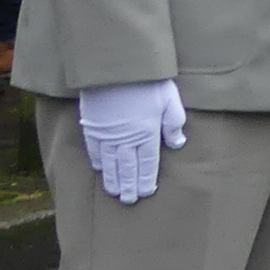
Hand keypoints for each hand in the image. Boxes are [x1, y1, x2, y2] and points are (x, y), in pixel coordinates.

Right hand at [77, 80, 186, 203]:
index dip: (146, 180)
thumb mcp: (170, 101)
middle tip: (128, 201)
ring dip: (112, 179)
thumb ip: (174, 124)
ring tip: (115, 192)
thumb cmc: (149, 82)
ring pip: (109, 163)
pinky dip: (97, 161)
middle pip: (127, 168)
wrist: (116, 68)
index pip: (147, 164)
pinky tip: (100, 170)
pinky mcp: (92, 125)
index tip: (146, 192)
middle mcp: (125, 139)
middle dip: (128, 186)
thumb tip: (178, 144)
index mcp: (146, 134)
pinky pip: (94, 149)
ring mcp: (106, 134)